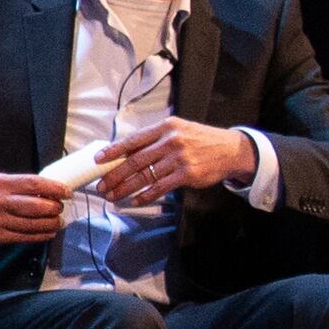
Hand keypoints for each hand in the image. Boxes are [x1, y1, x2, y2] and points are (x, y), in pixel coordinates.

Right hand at [0, 172, 78, 246]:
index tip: (65, 192)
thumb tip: (47, 190)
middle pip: (36, 206)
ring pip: (33, 224)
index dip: (54, 188)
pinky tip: (48, 232)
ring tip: (57, 221)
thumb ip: (18, 184)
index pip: (33, 184)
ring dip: (51, 223)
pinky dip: (41, 235)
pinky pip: (25, 237)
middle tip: (60, 208)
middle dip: (54, 208)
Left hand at [88, 119, 253, 210]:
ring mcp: (179, 158)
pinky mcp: (187, 174)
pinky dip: (146, 195)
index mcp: (165, 127)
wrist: (229, 149)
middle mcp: (171, 141)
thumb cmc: (199, 140)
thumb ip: (155, 140)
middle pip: (136, 160)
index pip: (133, 140)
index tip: (99, 160)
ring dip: (126, 188)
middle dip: (115, 175)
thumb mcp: (178, 131)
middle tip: (102, 185)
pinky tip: (136, 200)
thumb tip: (126, 152)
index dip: (114, 150)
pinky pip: (161, 187)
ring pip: (146, 175)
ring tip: (114, 195)